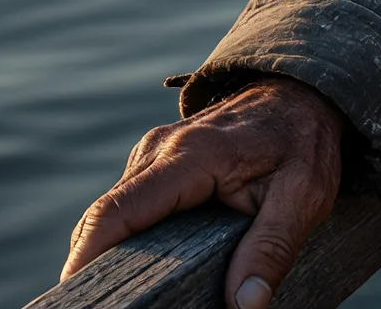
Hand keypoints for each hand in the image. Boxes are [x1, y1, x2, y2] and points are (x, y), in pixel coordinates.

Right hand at [62, 75, 346, 307]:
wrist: (301, 93)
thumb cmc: (302, 142)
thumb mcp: (304, 194)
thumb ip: (273, 247)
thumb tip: (245, 304)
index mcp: (191, 156)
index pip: (120, 209)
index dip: (89, 254)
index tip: (75, 290)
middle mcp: (160, 149)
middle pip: (106, 214)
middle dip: (93, 263)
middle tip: (102, 305)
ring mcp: (153, 152)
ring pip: (113, 210)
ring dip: (110, 252)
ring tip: (121, 295)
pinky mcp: (155, 162)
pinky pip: (127, 204)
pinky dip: (124, 237)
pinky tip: (138, 269)